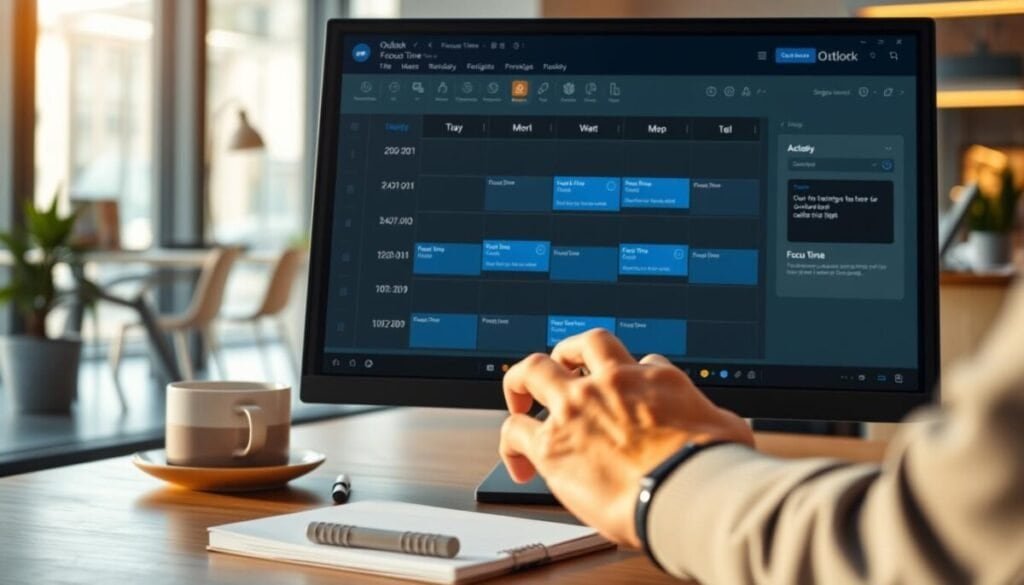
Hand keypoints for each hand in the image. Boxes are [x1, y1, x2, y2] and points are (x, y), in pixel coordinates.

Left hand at [499, 329, 754, 547]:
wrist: (687, 491)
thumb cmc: (713, 468)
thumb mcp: (728, 431)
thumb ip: (715, 422)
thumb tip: (725, 430)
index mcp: (657, 380)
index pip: (636, 362)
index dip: (628, 375)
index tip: (625, 393)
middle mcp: (612, 384)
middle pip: (580, 344)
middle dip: (567, 353)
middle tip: (561, 368)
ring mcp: (577, 408)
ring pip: (533, 370)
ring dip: (522, 381)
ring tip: (519, 398)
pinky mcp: (552, 444)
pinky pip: (514, 431)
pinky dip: (509, 444)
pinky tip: (515, 462)